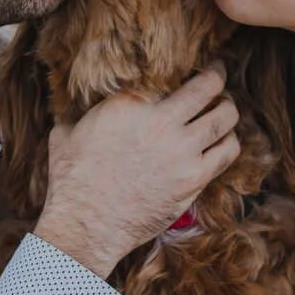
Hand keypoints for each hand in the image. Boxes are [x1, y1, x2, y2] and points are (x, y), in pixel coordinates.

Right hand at [34, 65, 239, 275]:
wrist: (86, 224)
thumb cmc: (72, 181)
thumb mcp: (65, 133)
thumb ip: (80, 113)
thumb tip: (74, 107)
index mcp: (128, 103)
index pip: (169, 73)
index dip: (180, 70)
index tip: (183, 71)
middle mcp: (160, 121)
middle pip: (208, 85)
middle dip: (216, 77)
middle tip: (216, 76)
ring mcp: (182, 150)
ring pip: (226, 116)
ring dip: (227, 109)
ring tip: (224, 109)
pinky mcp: (194, 178)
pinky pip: (227, 151)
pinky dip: (229, 142)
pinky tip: (223, 141)